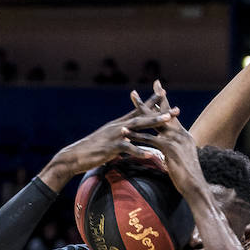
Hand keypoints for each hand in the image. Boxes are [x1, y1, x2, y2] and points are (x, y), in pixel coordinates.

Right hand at [48, 87, 178, 181]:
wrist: (74, 156)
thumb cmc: (92, 151)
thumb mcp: (109, 142)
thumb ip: (122, 140)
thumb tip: (131, 140)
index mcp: (119, 124)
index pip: (138, 110)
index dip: (151, 102)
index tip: (164, 94)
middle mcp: (118, 126)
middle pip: (142, 116)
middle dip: (159, 112)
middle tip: (175, 109)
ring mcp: (115, 136)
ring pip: (138, 128)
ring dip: (153, 124)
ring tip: (168, 122)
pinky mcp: (110, 148)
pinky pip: (127, 149)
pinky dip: (139, 151)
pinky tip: (150, 154)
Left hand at [125, 82, 203, 198]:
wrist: (196, 186)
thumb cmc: (189, 177)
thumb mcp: (182, 159)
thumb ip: (175, 150)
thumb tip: (168, 149)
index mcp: (183, 135)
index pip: (170, 115)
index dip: (162, 102)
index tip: (156, 90)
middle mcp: (180, 134)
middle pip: (161, 114)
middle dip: (148, 101)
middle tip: (134, 93)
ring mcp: (175, 139)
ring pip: (153, 123)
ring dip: (139, 114)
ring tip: (125, 110)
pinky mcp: (169, 148)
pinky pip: (149, 139)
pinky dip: (136, 136)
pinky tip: (126, 133)